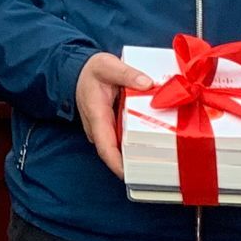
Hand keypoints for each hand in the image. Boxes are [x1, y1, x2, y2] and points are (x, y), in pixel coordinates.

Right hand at [74, 51, 155, 180]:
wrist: (79, 73)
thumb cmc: (92, 72)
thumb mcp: (107, 66)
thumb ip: (126, 74)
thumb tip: (147, 84)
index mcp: (97, 116)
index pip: (105, 147)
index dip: (118, 164)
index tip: (131, 174)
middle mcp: (100, 129)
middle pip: (116, 153)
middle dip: (135, 164)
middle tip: (158, 170)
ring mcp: (106, 130)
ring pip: (121, 148)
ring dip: (138, 156)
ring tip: (161, 162)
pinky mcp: (112, 128)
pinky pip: (124, 140)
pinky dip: (138, 144)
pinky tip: (156, 145)